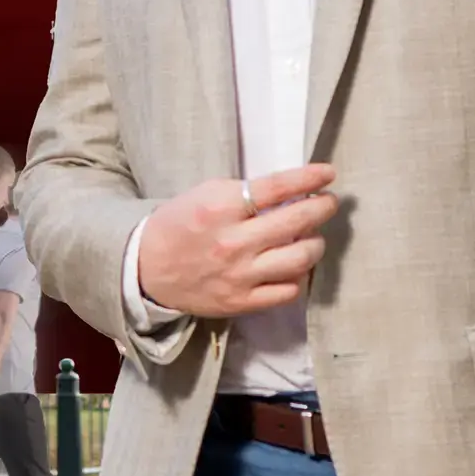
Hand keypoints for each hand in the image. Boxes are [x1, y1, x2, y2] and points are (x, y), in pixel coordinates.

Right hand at [132, 168, 336, 318]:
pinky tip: (295, 265)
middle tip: (328, 203)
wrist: (146, 269)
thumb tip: (290, 191)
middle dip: (322, 207)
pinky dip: (298, 276)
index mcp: (221, 208)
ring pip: (300, 258)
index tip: (328, 173)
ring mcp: (240, 275)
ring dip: (316, 243)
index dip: (309, 178)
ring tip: (313, 236)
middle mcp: (234, 242)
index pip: (277, 188)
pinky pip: (288, 291)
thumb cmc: (179, 224)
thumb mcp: (205, 194)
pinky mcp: (241, 302)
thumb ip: (245, 192)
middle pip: (296, 222)